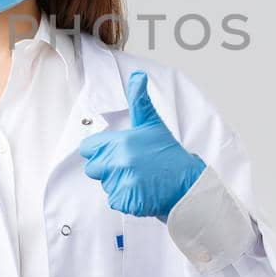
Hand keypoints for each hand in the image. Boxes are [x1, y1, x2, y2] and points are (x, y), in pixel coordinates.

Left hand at [79, 70, 205, 218]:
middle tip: (132, 166)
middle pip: (93, 168)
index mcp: (121, 142)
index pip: (88, 148)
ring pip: (105, 184)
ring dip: (119, 184)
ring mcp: (123, 182)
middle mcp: (119, 161)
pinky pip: (115, 200)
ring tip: (141, 178)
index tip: (117, 152)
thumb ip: (139, 100)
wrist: (188, 183)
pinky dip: (127, 199)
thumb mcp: (152, 124)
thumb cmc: (169, 154)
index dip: (100, 150)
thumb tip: (138, 76)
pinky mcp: (127, 200)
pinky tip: (142, 190)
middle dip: (108, 168)